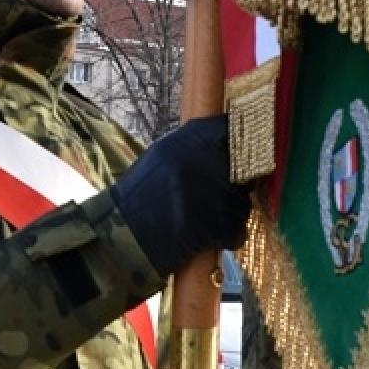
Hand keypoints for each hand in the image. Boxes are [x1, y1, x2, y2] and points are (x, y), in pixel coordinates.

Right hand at [111, 115, 253, 276]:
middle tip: (216, 197)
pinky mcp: (219, 224)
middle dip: (236, 186)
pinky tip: (207, 236)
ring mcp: (214, 193)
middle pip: (245, 171)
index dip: (242, 146)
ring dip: (230, 215)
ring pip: (243, 203)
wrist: (124, 235)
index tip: (241, 157)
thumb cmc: (140, 197)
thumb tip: (228, 147)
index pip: (233, 131)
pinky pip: (238, 229)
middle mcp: (205, 161)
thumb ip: (195, 148)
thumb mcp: (163, 157)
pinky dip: (228, 236)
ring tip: (203, 220)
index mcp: (190, 140)